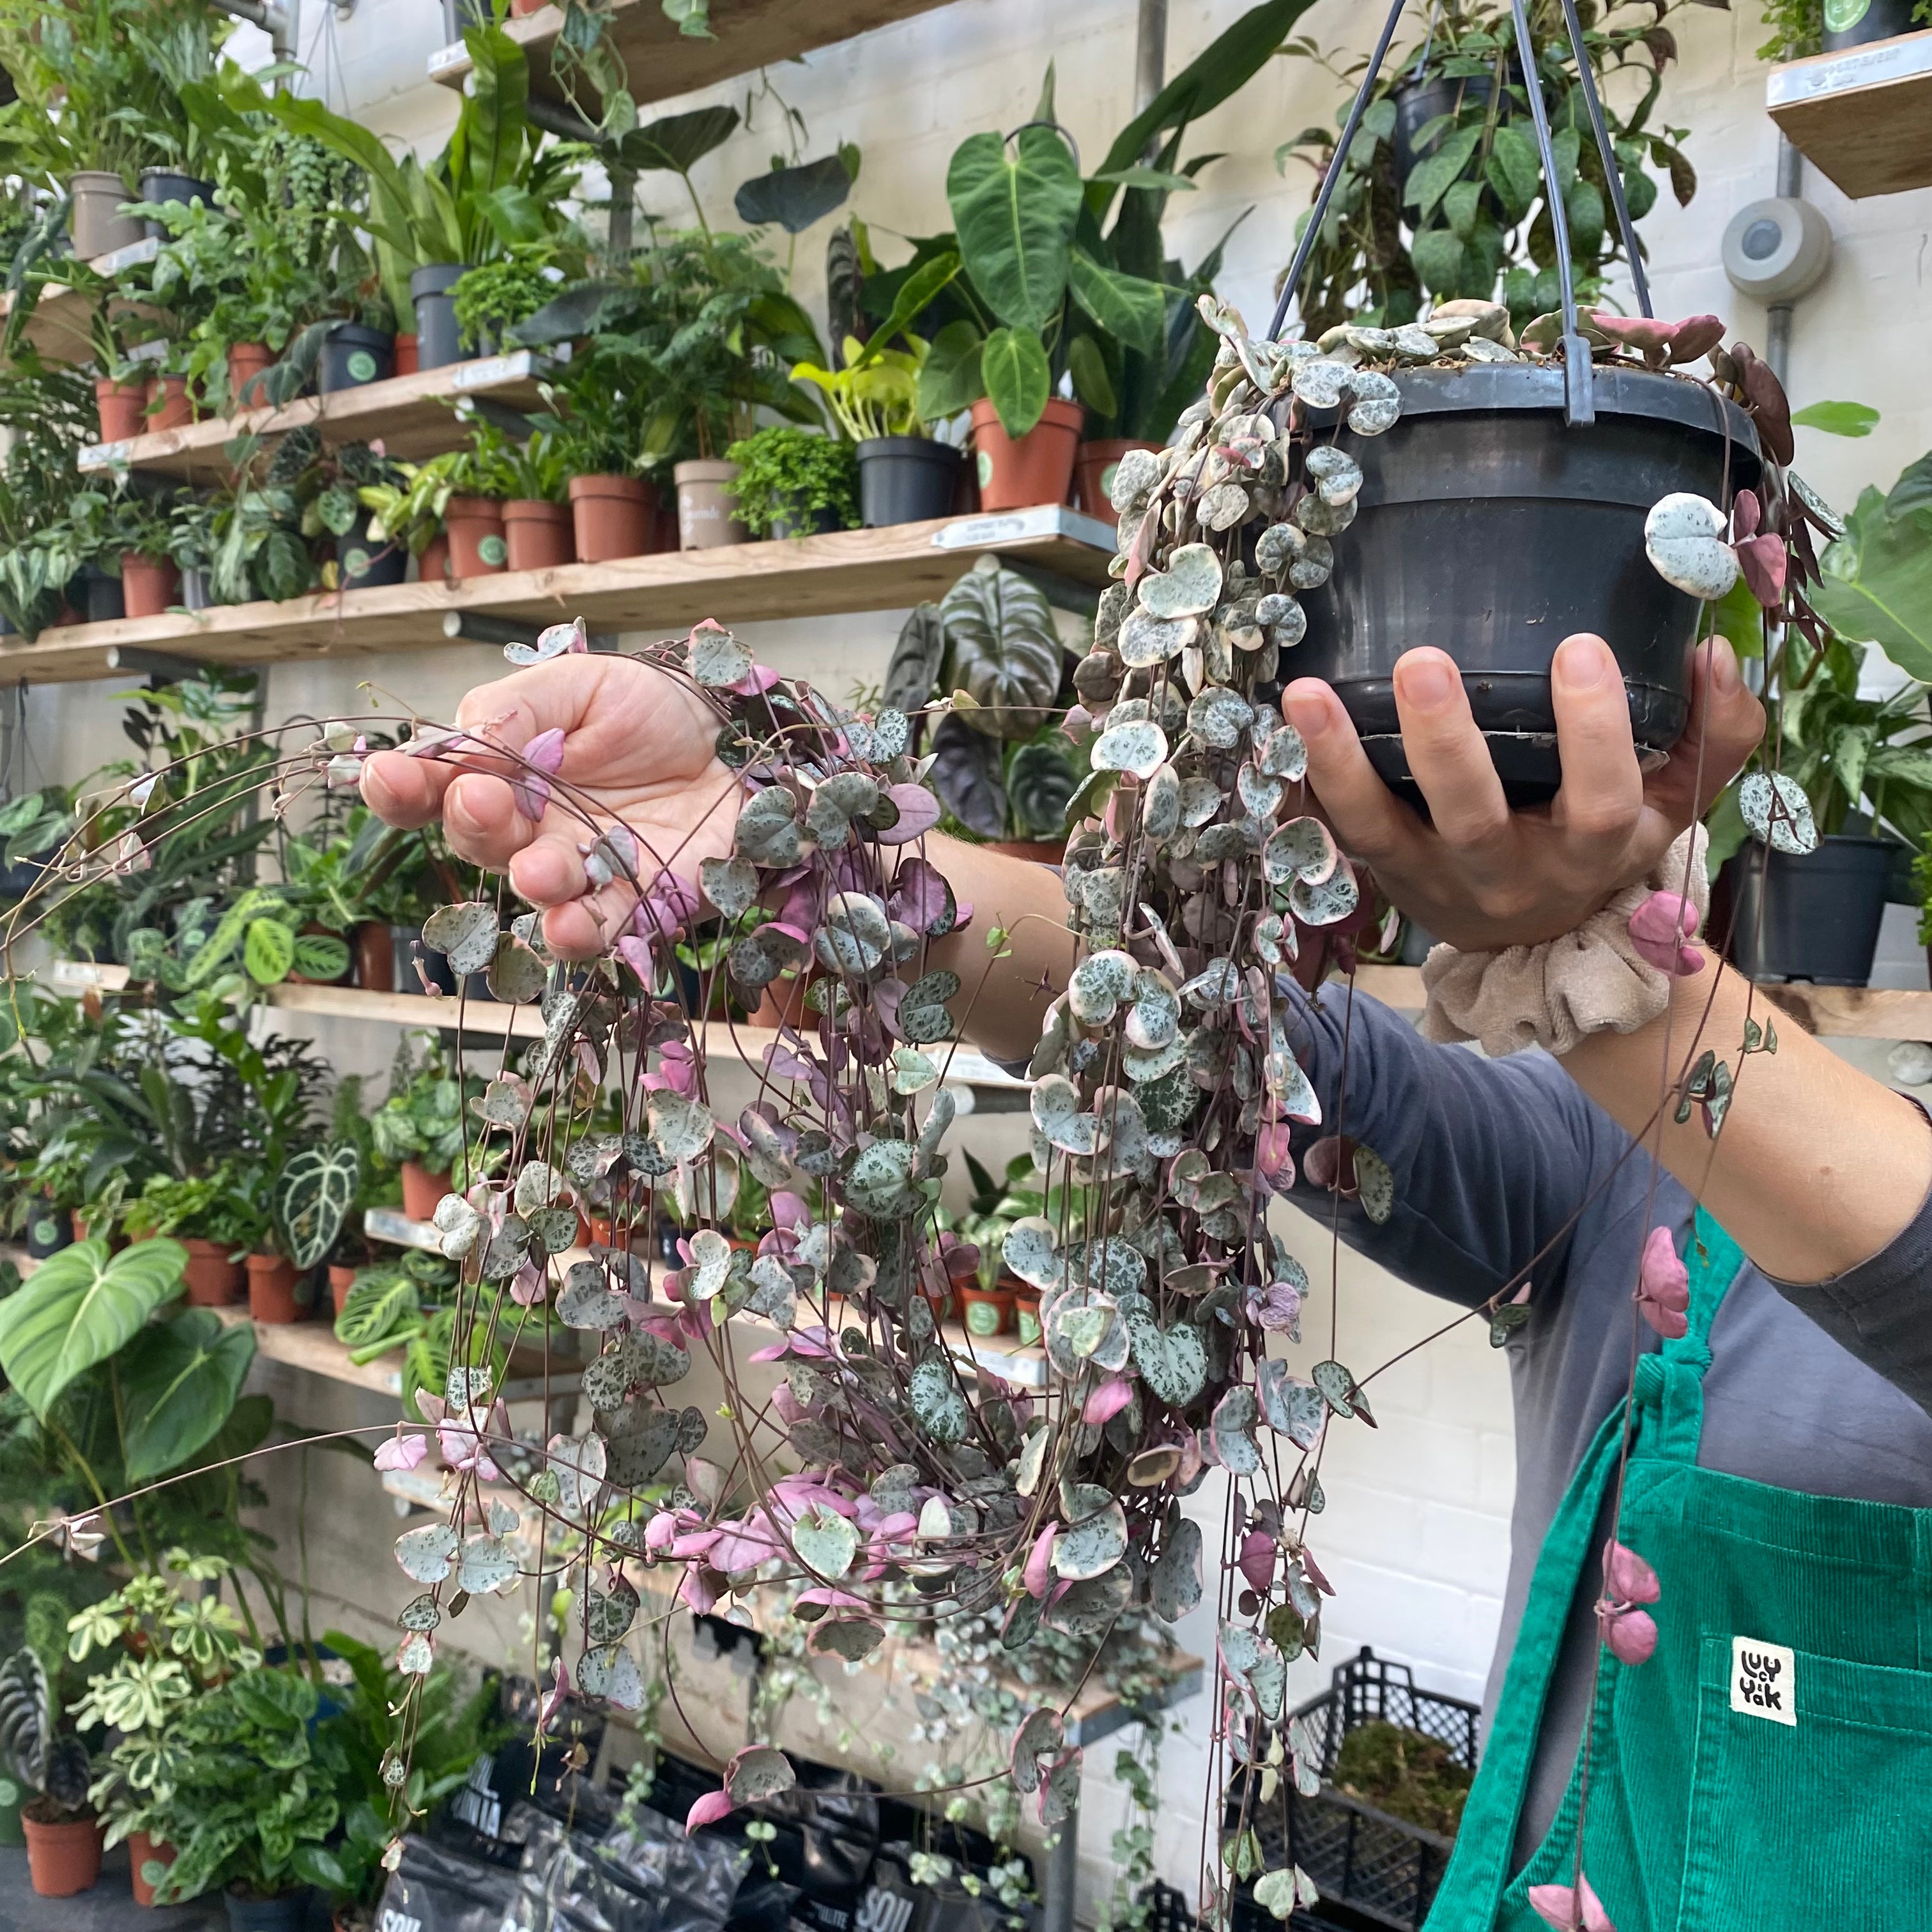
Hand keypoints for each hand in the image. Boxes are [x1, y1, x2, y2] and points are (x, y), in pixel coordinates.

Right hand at [359, 654, 739, 959]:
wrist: (737, 736)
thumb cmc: (649, 708)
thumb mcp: (578, 685)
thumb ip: (513, 710)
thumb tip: (465, 741)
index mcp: (500, 774)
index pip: (432, 790)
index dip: (403, 788)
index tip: (389, 775)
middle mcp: (528, 831)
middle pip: (478, 840)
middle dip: (474, 822)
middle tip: (483, 800)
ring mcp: (580, 872)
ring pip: (535, 892)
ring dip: (531, 883)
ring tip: (537, 869)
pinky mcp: (636, 904)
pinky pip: (597, 930)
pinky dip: (580, 933)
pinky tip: (570, 924)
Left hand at [1282, 633, 1763, 950]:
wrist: (1542, 940)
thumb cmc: (1606, 838)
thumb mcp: (1675, 798)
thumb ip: (1715, 732)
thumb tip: (1717, 655)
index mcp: (1592, 850)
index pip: (1601, 799)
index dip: (1594, 732)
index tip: (1581, 647)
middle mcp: (1508, 873)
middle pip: (1476, 819)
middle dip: (1447, 744)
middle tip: (1424, 661)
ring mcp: (1433, 877)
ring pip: (1381, 830)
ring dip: (1340, 762)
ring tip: (1307, 694)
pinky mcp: (1380, 870)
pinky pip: (1333, 832)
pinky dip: (1304, 783)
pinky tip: (1279, 727)